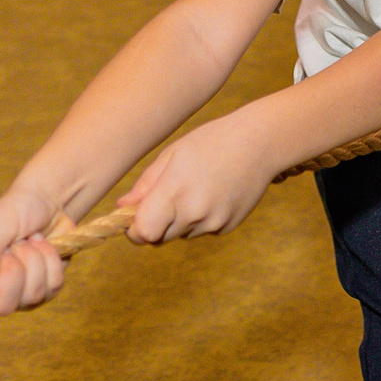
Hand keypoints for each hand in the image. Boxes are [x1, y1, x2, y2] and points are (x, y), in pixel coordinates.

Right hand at [0, 182, 71, 319]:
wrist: (48, 203)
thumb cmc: (14, 210)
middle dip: (12, 274)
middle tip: (13, 248)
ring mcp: (19, 294)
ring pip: (30, 297)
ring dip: (33, 261)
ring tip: (28, 241)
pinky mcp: (44, 291)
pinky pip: (52, 287)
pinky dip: (50, 260)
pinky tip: (43, 246)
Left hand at [117, 112, 275, 243]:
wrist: (259, 143)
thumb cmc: (210, 142)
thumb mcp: (172, 155)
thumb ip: (145, 185)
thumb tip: (121, 208)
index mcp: (174, 192)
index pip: (143, 233)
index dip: (135, 229)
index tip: (135, 218)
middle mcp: (194, 213)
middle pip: (160, 237)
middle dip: (156, 224)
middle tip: (167, 196)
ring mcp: (213, 223)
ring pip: (181, 234)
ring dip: (180, 221)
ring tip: (196, 188)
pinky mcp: (227, 227)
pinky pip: (202, 230)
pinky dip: (201, 219)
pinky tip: (213, 193)